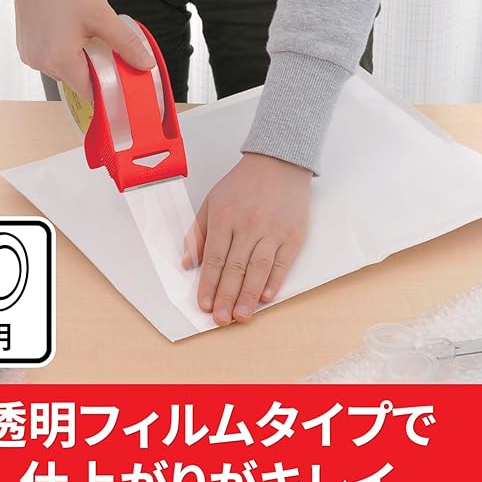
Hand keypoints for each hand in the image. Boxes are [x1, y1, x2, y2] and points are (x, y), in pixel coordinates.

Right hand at [10, 0, 154, 99]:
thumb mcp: (102, 16)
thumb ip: (126, 44)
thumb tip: (145, 63)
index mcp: (59, 61)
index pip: (90, 92)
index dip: (107, 86)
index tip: (119, 75)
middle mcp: (41, 63)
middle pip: (77, 81)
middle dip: (94, 68)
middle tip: (103, 46)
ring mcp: (30, 55)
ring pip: (64, 70)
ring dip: (78, 59)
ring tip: (84, 35)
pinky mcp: (26, 47)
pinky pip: (51, 58)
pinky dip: (63, 51)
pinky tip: (69, 31)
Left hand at [183, 153, 311, 324]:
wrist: (279, 161)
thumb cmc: (243, 184)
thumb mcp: (212, 201)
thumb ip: (197, 233)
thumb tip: (188, 264)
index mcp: (225, 216)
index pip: (214, 257)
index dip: (208, 284)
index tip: (204, 305)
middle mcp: (249, 224)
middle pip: (235, 267)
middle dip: (226, 296)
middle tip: (221, 320)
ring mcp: (273, 230)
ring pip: (258, 268)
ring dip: (249, 295)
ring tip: (241, 317)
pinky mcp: (293, 234)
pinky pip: (283, 262)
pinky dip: (274, 281)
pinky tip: (265, 297)